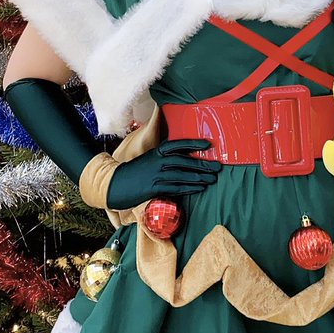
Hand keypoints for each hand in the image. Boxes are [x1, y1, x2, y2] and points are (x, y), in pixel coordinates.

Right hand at [106, 138, 221, 210]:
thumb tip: (184, 157)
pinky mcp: (154, 188)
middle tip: (218, 167)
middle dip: (202, 164)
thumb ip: (164, 157)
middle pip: (184, 161)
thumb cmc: (136, 172)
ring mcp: (155, 175)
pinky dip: (189, 188)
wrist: (116, 184)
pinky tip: (200, 188)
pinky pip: (175, 188)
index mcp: (157, 152)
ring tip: (213, 179)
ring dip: (199, 177)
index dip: (193, 143)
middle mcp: (157, 161)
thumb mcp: (149, 159)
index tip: (208, 144)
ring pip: (182, 175)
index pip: (177, 145)